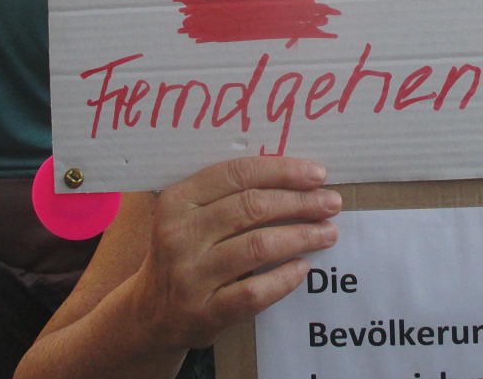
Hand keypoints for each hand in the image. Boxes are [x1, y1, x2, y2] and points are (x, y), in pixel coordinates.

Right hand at [133, 156, 340, 350]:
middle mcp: (180, 234)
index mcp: (178, 200)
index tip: (317, 174)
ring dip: (301, 236)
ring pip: (258, 247)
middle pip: (252, 207)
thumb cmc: (185, 251)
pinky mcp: (204, 312)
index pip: (237, 174)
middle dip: (300, 202)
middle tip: (331, 204)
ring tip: (328, 233)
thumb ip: (228, 192)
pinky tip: (303, 269)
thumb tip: (295, 175)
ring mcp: (190, 275)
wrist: (152, 312)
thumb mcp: (191, 215)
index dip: (282, 171)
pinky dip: (284, 278)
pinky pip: (254, 292)